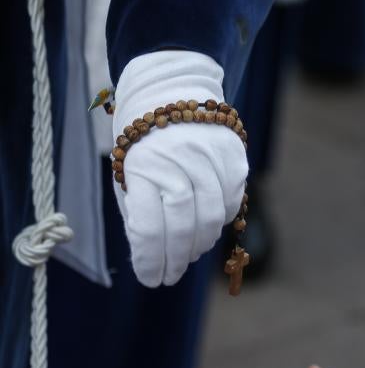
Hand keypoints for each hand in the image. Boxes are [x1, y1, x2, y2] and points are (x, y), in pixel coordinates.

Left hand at [113, 50, 247, 286]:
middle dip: (175, 260)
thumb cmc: (142, 139)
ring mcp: (209, 158)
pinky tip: (205, 228)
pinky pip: (229, 202)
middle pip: (182, 227)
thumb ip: (139, 211)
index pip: (150, 229)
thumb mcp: (128, 172)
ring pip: (210, 218)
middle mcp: (178, 161)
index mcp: (142, 166)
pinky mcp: (233, 157)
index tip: (149, 279)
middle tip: (168, 277)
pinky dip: (217, 222)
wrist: (171, 88)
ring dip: (198, 245)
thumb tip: (152, 257)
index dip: (151, 262)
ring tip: (187, 256)